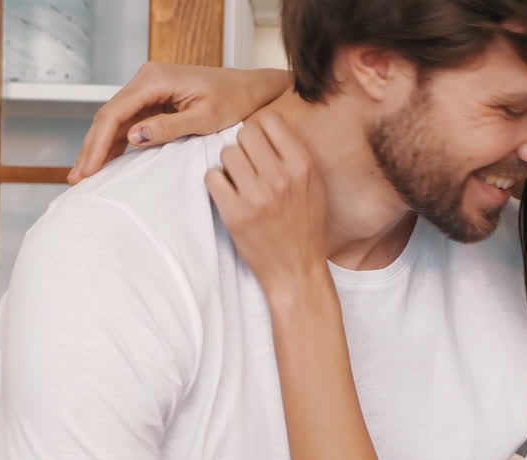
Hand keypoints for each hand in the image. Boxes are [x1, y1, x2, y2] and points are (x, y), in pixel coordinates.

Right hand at [69, 63, 292, 183]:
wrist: (252, 89)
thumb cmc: (235, 101)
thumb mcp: (205, 118)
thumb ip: (169, 127)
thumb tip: (132, 138)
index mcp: (154, 78)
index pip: (115, 113)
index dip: (98, 144)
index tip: (88, 169)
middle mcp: (146, 78)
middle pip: (108, 116)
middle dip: (92, 148)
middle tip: (78, 179)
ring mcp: (149, 88)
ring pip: (115, 120)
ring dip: (100, 147)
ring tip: (85, 175)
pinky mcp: (155, 99)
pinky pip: (129, 121)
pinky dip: (116, 142)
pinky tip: (105, 162)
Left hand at [206, 106, 329, 303]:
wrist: (297, 270)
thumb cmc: (306, 227)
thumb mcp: (314, 186)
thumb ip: (294, 156)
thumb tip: (264, 126)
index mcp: (303, 167)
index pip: (270, 121)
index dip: (261, 131)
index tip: (261, 146)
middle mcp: (281, 178)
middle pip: (245, 134)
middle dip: (243, 147)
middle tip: (248, 166)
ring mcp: (257, 196)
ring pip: (226, 154)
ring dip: (229, 166)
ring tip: (240, 183)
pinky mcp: (235, 213)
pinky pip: (212, 177)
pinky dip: (217, 183)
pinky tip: (228, 195)